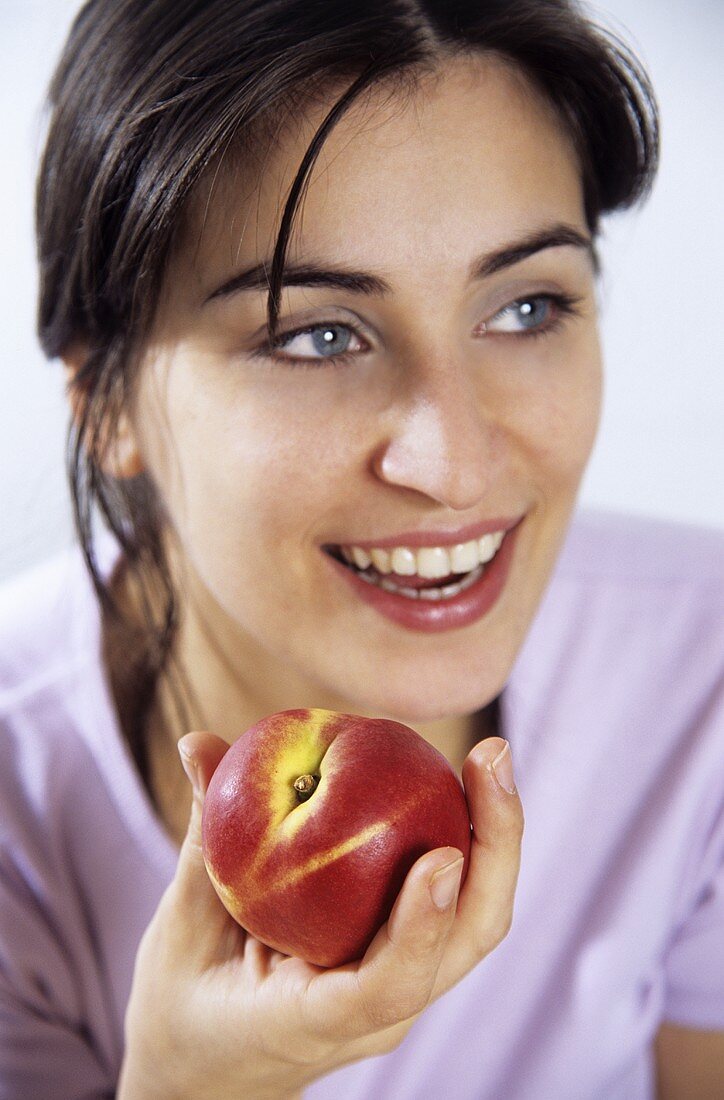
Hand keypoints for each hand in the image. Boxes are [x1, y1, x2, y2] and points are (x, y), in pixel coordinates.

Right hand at [117, 731, 522, 1099]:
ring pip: (475, 918)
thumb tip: (199, 744)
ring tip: (491, 756)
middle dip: (498, 845)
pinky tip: (457, 779)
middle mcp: (378, 1013)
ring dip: (495, 835)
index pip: (386, 988)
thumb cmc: (185, 1009)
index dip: (421, 926)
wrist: (210, 1069)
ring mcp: (401, 989)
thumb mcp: (179, 931)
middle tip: (492, 754)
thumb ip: (202, 841)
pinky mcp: (406, 960)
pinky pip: (453, 902)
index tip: (442, 857)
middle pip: (467, 938)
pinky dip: (465, 836)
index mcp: (313, 1022)